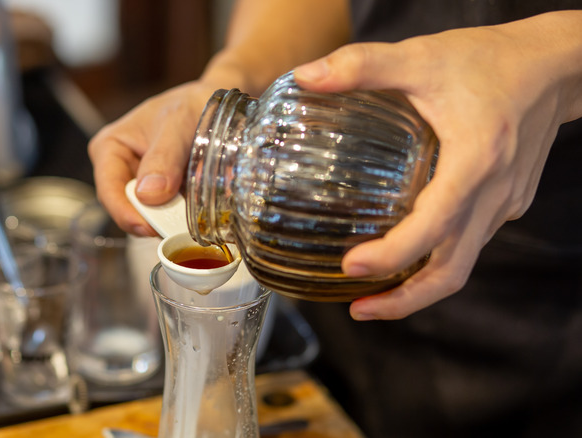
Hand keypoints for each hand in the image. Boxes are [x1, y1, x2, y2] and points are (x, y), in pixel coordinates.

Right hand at [88, 81, 215, 235]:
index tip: (149, 228)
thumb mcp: (177, 123)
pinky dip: (182, 216)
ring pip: (149, 214)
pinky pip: (168, 213)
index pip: (109, 191)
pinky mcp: (162, 192)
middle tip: (177, 228)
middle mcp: (120, 168)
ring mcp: (140, 182)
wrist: (212, 102)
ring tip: (192, 217)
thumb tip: (148, 195)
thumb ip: (164, 157)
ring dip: (170, 219)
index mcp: (109, 147)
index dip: (126, 214)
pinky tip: (197, 211)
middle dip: (152, 220)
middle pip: (128, 207)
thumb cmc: (190, 104)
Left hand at [294, 11, 581, 319]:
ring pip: (463, 263)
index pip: (434, 226)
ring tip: (373, 294)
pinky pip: (470, 242)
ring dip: (419, 287)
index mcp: (475, 161)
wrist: (556, 66)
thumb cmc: (491, 60)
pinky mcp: (507, 202)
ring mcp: (505, 203)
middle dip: (405, 301)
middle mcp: (494, 193)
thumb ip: (362, 65)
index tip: (351, 268)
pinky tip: (405, 251)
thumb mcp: (422, 56)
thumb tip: (304, 76)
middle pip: (453, 270)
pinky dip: (436, 258)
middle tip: (358, 309)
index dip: (393, 255)